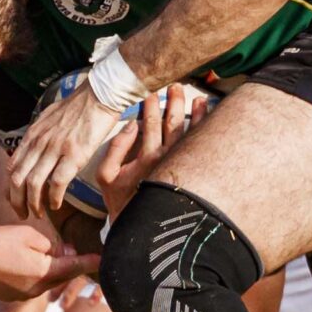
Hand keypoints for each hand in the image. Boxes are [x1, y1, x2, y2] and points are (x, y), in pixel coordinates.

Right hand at [0, 221, 92, 301]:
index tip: (102, 261)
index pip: (74, 267)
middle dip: (65, 263)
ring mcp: (21, 296)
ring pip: (42, 282)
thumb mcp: (30, 236)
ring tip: (34, 253)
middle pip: (59, 276)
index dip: (89, 263)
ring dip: (44, 269)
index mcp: (44, 273)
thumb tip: (56, 254)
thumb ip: (49, 246)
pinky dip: (28, 275)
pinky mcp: (8, 296)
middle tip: (66, 247)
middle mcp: (36, 290)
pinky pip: (26, 286)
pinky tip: (16, 262)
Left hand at [9, 82, 127, 216]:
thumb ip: (39, 134)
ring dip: (34, 204)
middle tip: (22, 213)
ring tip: (39, 213)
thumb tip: (33, 147)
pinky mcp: (74, 154)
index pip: (12, 166)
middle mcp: (40, 142)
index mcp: (33, 135)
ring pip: (34, 184)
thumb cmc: (79, 105)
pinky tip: (56, 205)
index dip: (11, 188)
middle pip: (18, 179)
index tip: (15, 199)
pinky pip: (58, 182)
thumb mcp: (49, 117)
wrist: (100, 95)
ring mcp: (56, 148)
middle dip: (17, 201)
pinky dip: (54, 198)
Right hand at [91, 84, 205, 217]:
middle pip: (172, 122)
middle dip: (172, 101)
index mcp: (147, 156)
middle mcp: (167, 157)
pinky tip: (206, 112)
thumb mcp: (105, 175)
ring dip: (191, 110)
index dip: (149, 104)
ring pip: (189, 130)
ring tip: (192, 94)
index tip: (148, 89)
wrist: (141, 227)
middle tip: (174, 84)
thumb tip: (130, 124)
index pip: (150, 122)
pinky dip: (203, 126)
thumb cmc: (120, 200)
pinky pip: (199, 144)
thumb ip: (116, 149)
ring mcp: (181, 163)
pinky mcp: (189, 170)